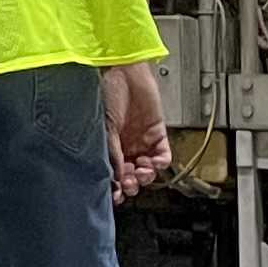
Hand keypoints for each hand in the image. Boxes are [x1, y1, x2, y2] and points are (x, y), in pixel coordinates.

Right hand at [101, 61, 169, 199]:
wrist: (122, 71)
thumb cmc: (105, 92)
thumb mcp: (104, 128)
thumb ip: (112, 153)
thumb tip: (116, 178)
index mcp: (107, 146)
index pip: (113, 174)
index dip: (115, 187)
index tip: (117, 195)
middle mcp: (124, 146)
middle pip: (131, 176)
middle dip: (131, 184)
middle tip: (129, 183)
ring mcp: (141, 141)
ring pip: (147, 170)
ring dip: (145, 176)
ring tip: (141, 171)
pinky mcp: (157, 133)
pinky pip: (163, 156)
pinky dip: (159, 163)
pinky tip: (152, 162)